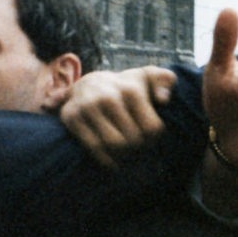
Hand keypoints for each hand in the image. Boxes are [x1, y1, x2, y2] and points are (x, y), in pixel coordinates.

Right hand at [60, 66, 175, 166]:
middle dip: (138, 147)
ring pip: (113, 145)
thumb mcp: (149, 77)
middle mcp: (107, 97)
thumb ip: (166, 81)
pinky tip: (114, 159)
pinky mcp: (71, 117)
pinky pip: (94, 147)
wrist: (90, 83)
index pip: (151, 128)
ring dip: (123, 154)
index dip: (154, 138)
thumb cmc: (127, 86)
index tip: (150, 136)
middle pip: (132, 139)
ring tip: (127, 151)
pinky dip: (107, 159)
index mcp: (130, 89)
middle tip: (138, 146)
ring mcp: (87, 107)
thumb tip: (163, 99)